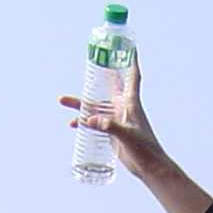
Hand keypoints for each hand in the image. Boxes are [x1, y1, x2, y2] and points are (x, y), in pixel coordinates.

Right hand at [58, 56, 170, 183]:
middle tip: (89, 62)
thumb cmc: (144, 149)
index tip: (128, 44)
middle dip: (98, 75)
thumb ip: (108, 126)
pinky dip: (84, 122)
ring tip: (62, 100)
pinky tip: (74, 124)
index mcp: (131, 102)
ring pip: (96, 106)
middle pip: (108, 86)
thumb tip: (89, 120)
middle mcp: (123, 107)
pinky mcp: (112, 132)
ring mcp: (116, 119)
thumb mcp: (126, 135)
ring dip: (81, 104)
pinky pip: (95, 123)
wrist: (150, 168)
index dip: (130, 59)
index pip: (131, 75)